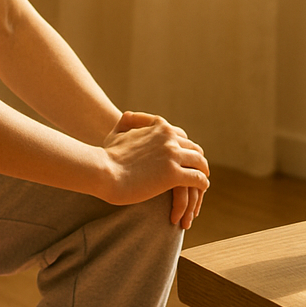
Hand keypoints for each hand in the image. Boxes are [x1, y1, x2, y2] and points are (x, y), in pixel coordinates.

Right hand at [102, 111, 208, 227]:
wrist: (102, 171)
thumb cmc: (107, 156)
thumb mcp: (116, 132)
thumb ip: (126, 122)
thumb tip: (127, 115)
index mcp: (159, 127)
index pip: (182, 136)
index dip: (186, 149)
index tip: (186, 159)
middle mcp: (169, 137)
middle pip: (194, 149)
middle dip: (196, 161)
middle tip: (198, 172)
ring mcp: (172, 155)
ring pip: (200, 163)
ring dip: (203, 172)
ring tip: (203, 183)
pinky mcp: (173, 174)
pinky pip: (198, 178)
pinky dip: (202, 184)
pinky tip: (201, 190)